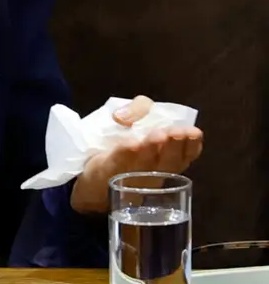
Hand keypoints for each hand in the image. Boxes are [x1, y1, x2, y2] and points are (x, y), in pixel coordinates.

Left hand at [71, 95, 204, 214]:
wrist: (89, 167)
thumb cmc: (122, 143)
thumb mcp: (133, 119)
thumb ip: (137, 110)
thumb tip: (125, 115)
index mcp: (166, 158)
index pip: (186, 156)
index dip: (192, 145)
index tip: (194, 133)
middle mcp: (153, 171)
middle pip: (168, 161)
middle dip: (174, 145)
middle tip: (176, 132)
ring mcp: (130, 174)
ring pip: (145, 164)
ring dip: (152, 148)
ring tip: (158, 135)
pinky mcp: (106, 172)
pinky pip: (116, 164)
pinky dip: (125, 154)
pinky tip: (132, 145)